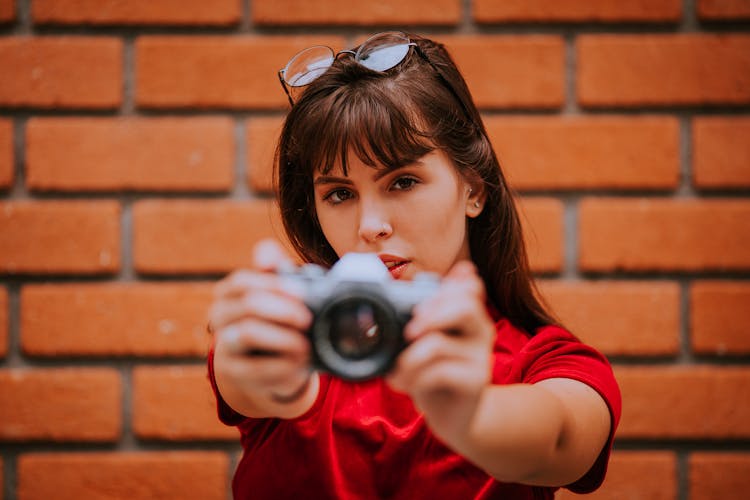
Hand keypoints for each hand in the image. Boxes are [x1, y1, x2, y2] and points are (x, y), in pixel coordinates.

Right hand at [208, 240, 313, 414]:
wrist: (275, 365)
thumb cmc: (280, 321)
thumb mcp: (280, 294)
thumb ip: (274, 268)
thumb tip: (264, 253)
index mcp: (228, 293)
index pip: (242, 282)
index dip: (274, 285)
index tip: (302, 293)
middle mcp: (219, 317)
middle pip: (248, 304)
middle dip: (284, 311)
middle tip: (308, 319)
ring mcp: (224, 345)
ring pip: (249, 333)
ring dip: (284, 337)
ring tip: (306, 343)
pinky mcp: (234, 373)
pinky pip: (257, 366)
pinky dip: (284, 363)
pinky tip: (300, 361)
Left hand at [386, 261, 494, 442]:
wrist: (454, 418)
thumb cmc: (436, 374)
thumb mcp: (429, 343)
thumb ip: (428, 316)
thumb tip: (420, 292)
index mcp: (471, 317)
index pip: (469, 288)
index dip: (445, 289)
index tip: (417, 307)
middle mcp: (481, 332)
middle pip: (465, 307)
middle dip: (429, 316)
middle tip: (408, 333)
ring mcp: (481, 357)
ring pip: (439, 343)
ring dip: (408, 360)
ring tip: (397, 372)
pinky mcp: (476, 382)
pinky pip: (438, 372)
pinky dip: (414, 379)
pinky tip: (406, 386)